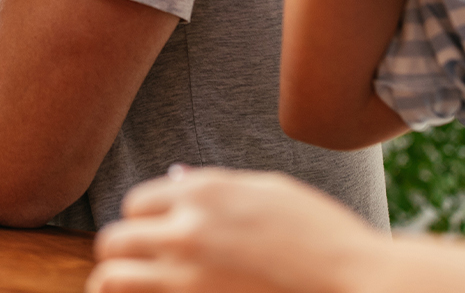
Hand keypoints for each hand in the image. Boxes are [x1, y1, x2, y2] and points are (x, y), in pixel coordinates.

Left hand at [89, 168, 384, 292]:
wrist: (353, 280)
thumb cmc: (320, 233)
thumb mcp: (269, 191)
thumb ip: (217, 185)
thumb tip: (175, 181)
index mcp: (204, 190)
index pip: (136, 204)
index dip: (144, 222)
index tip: (156, 235)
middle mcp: (187, 228)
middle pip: (115, 239)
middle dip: (122, 251)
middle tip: (136, 264)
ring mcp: (188, 274)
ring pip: (112, 278)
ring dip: (115, 282)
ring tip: (124, 289)